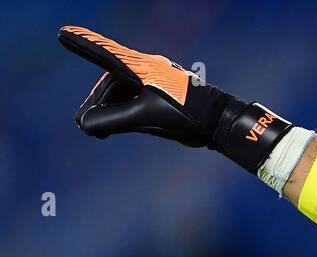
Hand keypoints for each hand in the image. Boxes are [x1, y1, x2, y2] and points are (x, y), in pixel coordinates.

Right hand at [58, 25, 291, 171]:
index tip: (63, 33)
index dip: (83, 44)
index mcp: (142, 67)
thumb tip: (86, 124)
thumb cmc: (188, 116)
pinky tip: (115, 126)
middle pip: (111, 82)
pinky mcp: (162, 91)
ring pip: (122, 92)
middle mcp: (147, 67)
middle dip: (97, 103)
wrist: (222, 121)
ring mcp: (155, 78)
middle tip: (83, 125)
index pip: (106, 54)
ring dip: (109, 109)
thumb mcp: (147, 118)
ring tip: (97, 131)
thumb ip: (115, 120)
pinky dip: (123, 110)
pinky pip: (134, 97)